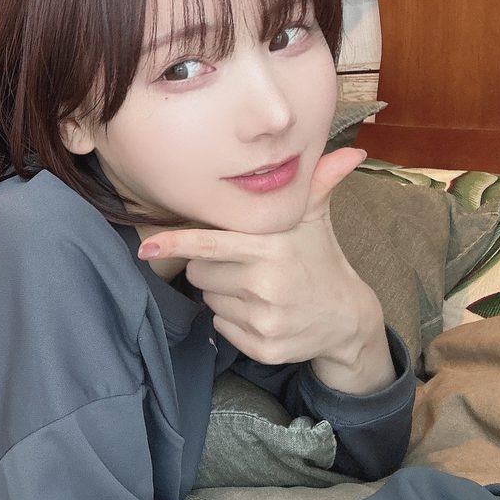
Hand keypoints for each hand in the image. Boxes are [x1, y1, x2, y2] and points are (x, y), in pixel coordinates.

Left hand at [139, 148, 394, 394]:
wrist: (347, 319)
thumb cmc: (319, 259)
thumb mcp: (316, 219)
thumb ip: (318, 182)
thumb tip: (353, 151)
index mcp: (271, 249)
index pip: (210, 245)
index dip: (176, 244)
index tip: (147, 248)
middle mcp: (266, 286)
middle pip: (199, 274)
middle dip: (212, 267)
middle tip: (242, 264)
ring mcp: (264, 320)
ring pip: (208, 301)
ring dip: (222, 294)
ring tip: (256, 288)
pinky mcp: (263, 348)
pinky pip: (220, 327)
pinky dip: (232, 321)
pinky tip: (260, 311)